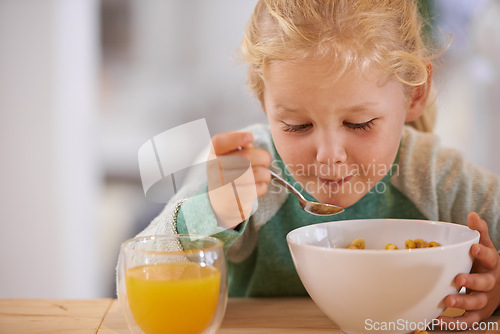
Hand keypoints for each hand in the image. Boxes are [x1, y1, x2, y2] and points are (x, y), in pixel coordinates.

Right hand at [207, 131, 270, 228]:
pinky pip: (258, 188)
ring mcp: (224, 185)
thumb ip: (241, 147)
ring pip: (257, 173)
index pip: (219, 142)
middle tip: (266, 160)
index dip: (235, 138)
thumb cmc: (231, 173)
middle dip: (263, 157)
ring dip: (266, 173)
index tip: (251, 136)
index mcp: (213, 154)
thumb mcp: (230, 157)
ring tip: (263, 174)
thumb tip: (249, 142)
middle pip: (247, 157)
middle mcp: (215, 169)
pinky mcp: (235, 200)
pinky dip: (263, 186)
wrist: (221, 202)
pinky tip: (257, 186)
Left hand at [438, 212, 499, 327]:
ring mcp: (485, 300)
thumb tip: (472, 215)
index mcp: (491, 264)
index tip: (474, 247)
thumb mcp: (485, 247)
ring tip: (447, 301)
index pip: (491, 257)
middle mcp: (490, 283)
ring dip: (463, 303)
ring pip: (476, 304)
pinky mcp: (478, 314)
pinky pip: (468, 320)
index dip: (483, 253)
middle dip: (472, 282)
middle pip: (485, 283)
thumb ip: (479, 233)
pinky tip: (439, 320)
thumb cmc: (485, 264)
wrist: (498, 288)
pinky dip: (455, 322)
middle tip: (458, 280)